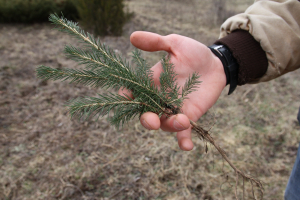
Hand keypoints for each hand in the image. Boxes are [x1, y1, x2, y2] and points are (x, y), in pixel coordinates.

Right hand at [119, 31, 225, 150]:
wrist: (215, 64)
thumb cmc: (193, 53)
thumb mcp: (175, 44)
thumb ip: (156, 42)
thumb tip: (133, 36)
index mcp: (151, 82)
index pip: (133, 92)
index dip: (126, 97)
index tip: (126, 97)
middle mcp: (158, 98)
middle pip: (145, 114)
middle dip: (146, 120)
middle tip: (151, 120)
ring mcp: (172, 109)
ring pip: (164, 124)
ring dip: (170, 126)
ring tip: (182, 120)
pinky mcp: (188, 116)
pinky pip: (183, 133)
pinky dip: (183, 141)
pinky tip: (187, 147)